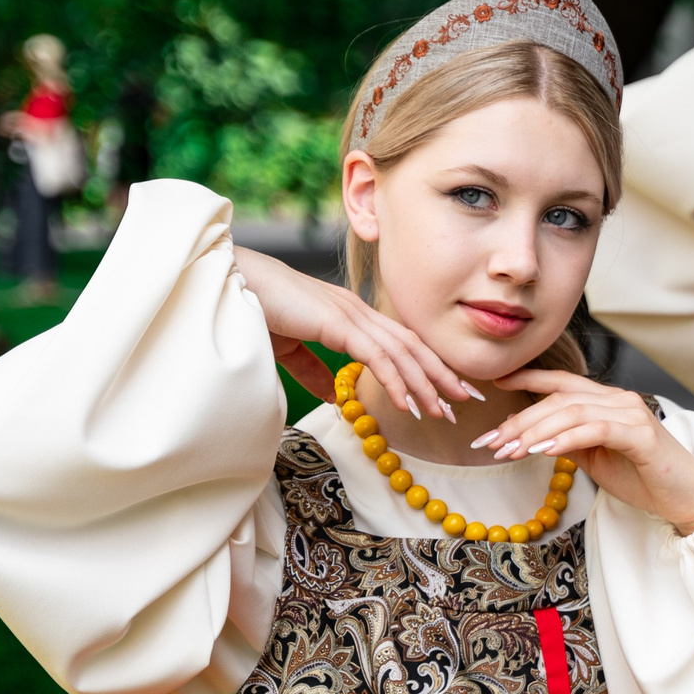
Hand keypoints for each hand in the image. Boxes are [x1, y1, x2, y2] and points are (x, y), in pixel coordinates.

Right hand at [231, 245, 476, 421]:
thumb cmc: (253, 309)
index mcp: (349, 314)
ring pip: (400, 353)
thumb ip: (312, 369)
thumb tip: (332, 395)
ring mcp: (349, 314)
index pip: (399, 341)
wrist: (227, 283)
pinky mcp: (335, 322)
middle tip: (465, 401)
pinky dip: (395, 380)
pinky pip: (375, 355)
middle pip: (411, 346)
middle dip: (441, 375)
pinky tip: (408, 403)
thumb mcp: (289, 346)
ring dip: (425, 384)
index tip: (448, 389)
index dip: (427, 365)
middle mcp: (356, 311)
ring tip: (443, 410)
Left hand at [474, 369, 693, 533]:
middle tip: (491, 443)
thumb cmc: (644, 478)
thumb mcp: (596, 459)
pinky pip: (595, 430)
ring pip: (572, 411)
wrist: (686, 498)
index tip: (496, 383)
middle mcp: (619, 400)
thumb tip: (531, 437)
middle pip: (559, 399)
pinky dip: (566, 438)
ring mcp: (631, 414)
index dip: (528, 378)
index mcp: (608, 402)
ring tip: (510, 451)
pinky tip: (543, 452)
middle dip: (520, 420)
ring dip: (535, 431)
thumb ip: (569, 441)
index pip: (563, 383)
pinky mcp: (640, 434)